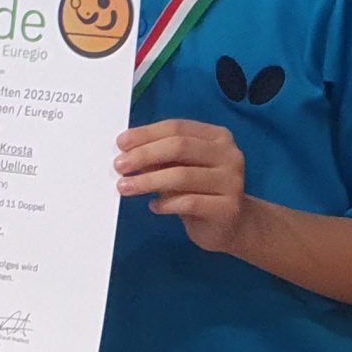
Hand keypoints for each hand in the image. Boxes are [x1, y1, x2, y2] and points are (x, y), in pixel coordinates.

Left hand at [116, 119, 252, 253]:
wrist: (232, 224)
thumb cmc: (200, 190)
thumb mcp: (180, 167)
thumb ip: (159, 157)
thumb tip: (126, 152)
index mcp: (217, 136)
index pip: (177, 127)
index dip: (146, 133)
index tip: (121, 143)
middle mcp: (229, 154)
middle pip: (179, 146)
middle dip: (144, 154)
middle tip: (119, 166)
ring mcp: (232, 181)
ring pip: (182, 175)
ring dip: (148, 181)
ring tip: (125, 187)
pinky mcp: (228, 208)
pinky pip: (189, 202)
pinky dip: (166, 204)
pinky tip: (154, 206)